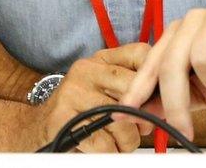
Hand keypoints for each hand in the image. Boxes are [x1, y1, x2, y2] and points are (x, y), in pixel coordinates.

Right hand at [23, 44, 150, 151]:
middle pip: (134, 87)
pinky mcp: (62, 117)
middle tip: (144, 128)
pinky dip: (111, 151)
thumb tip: (167, 102)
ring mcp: (73, 92)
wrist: (37, 128)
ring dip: (129, 139)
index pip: (141, 54)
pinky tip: (107, 149)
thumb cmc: (82, 110)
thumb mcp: (106, 88)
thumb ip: (133, 86)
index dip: (157, 77)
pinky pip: (102, 140)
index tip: (162, 98)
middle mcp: (86, 69)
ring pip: (121, 118)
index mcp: (102, 59)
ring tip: (123, 142)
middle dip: (146, 115)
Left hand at [120, 1, 205, 141]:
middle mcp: (196, 19)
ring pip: (201, 54)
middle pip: (172, 61)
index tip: (127, 115)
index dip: (139, 89)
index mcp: (182, 35)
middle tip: (183, 128)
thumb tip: (144, 113)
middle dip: (176, 101)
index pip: (153, 61)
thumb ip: (176, 99)